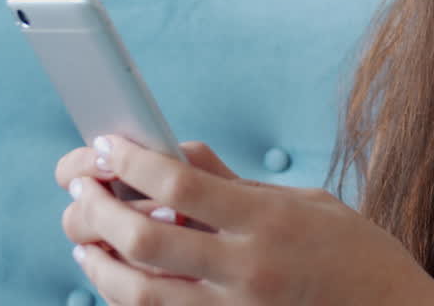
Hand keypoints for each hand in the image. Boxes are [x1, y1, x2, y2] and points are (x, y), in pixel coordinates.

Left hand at [56, 135, 433, 305]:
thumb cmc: (353, 251)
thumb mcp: (304, 200)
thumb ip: (235, 182)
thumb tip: (177, 154)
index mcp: (268, 221)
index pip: (181, 187)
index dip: (133, 162)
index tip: (107, 143)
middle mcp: (246, 269)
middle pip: (144, 241)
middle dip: (98, 210)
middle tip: (80, 186)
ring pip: (137, 291)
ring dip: (98, 260)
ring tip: (83, 234)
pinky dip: (123, 295)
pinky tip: (112, 274)